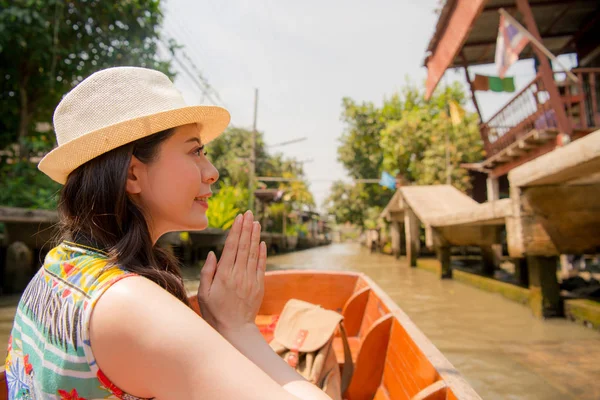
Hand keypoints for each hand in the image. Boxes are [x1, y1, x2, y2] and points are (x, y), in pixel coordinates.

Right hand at [197, 210, 266, 334]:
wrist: (235, 330)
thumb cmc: (214, 312)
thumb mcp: (204, 294)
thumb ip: (208, 272)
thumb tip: (213, 253)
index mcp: (224, 275)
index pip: (231, 247)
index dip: (236, 231)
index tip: (239, 217)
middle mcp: (239, 275)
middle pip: (244, 246)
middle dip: (247, 228)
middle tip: (249, 213)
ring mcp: (250, 280)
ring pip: (254, 253)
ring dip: (255, 236)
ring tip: (256, 222)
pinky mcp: (259, 286)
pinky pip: (261, 265)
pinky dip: (262, 253)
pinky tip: (262, 242)